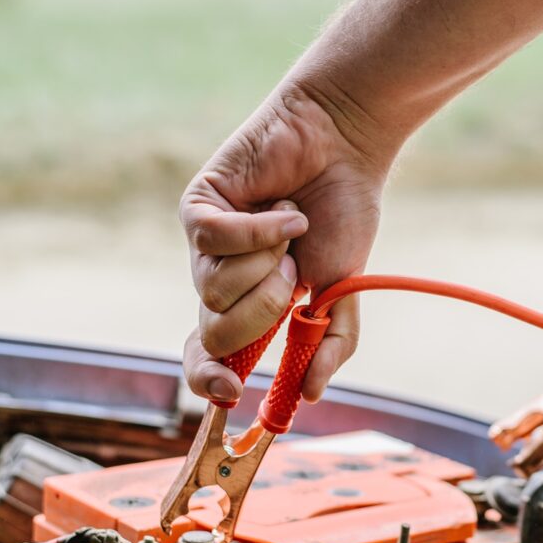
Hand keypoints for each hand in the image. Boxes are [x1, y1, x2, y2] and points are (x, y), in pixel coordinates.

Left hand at [181, 84, 390, 404]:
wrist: (344, 148)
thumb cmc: (343, 213)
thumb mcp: (343, 289)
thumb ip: (330, 342)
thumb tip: (308, 394)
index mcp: (250, 305)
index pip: (209, 356)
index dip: (211, 379)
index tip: (236, 391)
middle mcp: (221, 279)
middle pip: (215, 332)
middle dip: (263, 310)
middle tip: (292, 273)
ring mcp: (205, 245)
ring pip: (211, 288)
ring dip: (265, 263)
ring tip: (289, 228)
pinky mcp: (198, 206)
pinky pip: (213, 239)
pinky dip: (258, 231)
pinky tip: (284, 209)